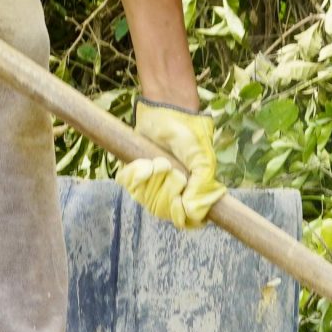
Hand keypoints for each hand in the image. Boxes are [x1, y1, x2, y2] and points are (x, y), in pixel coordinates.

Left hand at [119, 98, 225, 229]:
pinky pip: (128, 185)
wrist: (168, 111)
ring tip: (159, 161)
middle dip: (165, 189)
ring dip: (151, 179)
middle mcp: (171, 193)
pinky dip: (135, 173)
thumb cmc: (189, 135)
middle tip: (170, 168)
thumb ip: (202, 185)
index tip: (179, 200)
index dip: (179, 213)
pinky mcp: (134, 174)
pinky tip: (144, 162)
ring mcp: (151, 185)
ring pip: (145, 199)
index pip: (184, 220)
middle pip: (162, 210)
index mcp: (191, 193)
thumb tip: (193, 212)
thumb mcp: (202, 158)